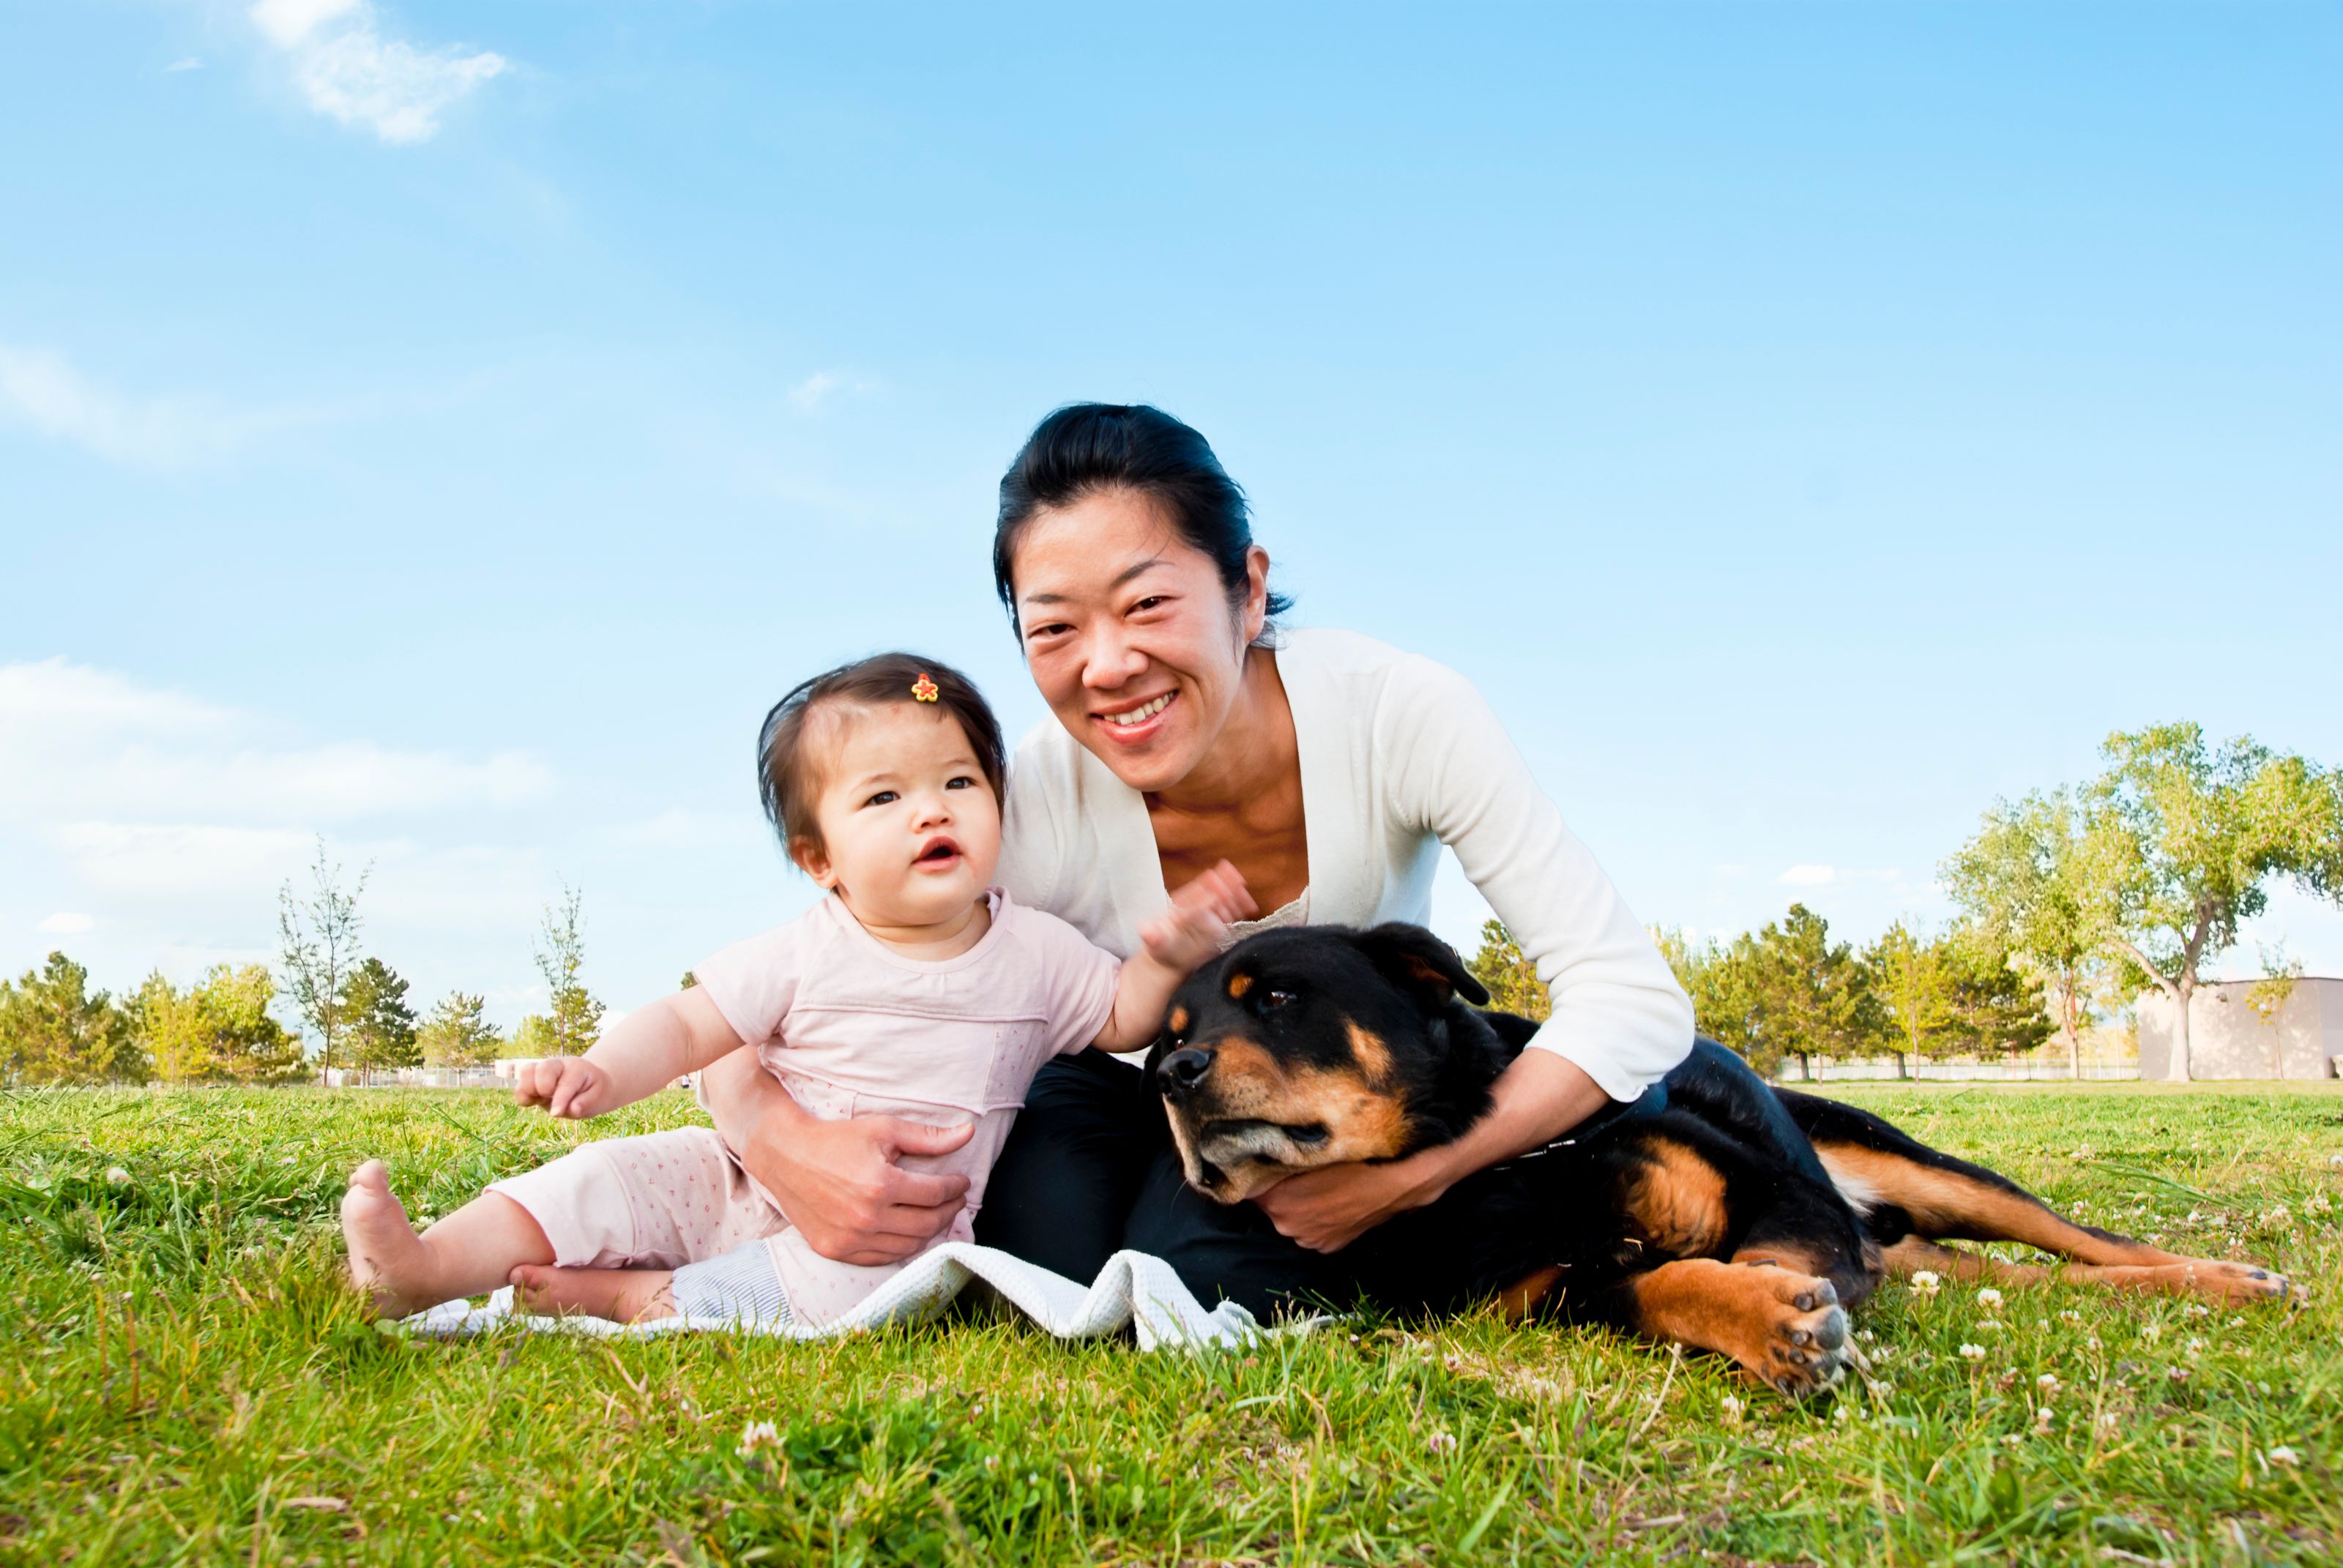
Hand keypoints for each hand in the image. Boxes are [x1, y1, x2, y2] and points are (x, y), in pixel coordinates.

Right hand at [514, 1056, 610, 1118]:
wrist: (590, 1083)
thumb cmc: (594, 1092)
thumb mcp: (598, 1099)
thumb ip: (585, 1104)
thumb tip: (572, 1109)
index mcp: (577, 1068)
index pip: (565, 1083)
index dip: (560, 1100)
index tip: (556, 1114)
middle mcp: (558, 1065)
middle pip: (542, 1068)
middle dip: (543, 1087)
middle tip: (550, 1098)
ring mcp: (544, 1070)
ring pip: (526, 1071)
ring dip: (529, 1090)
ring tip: (541, 1100)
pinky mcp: (532, 1079)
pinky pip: (519, 1084)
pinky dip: (522, 1095)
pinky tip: (535, 1101)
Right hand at [740, 1107, 975, 1266]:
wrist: (786, 1156)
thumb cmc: (837, 1139)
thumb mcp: (884, 1130)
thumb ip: (928, 1138)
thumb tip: (967, 1134)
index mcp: (881, 1185)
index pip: (936, 1194)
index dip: (956, 1187)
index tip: (962, 1181)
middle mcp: (867, 1218)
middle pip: (927, 1224)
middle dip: (950, 1211)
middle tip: (956, 1200)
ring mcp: (850, 1239)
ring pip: (908, 1246)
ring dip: (930, 1232)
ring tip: (936, 1215)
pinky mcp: (836, 1251)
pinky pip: (882, 1258)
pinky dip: (902, 1247)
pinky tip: (909, 1231)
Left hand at [1141, 860, 1257, 971]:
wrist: (1169, 958)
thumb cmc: (1160, 948)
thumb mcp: (1154, 943)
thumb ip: (1152, 936)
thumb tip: (1146, 932)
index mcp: (1179, 907)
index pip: (1192, 898)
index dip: (1203, 894)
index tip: (1213, 892)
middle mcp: (1196, 908)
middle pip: (1211, 893)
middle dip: (1222, 886)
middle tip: (1234, 878)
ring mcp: (1208, 916)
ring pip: (1223, 901)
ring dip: (1233, 893)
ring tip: (1243, 886)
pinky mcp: (1218, 926)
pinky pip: (1231, 914)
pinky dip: (1240, 908)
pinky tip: (1250, 905)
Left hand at [1253, 1149, 1455, 1253]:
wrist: (1399, 1181)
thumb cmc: (1356, 1158)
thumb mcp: (1311, 1149)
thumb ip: (1278, 1156)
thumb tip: (1256, 1152)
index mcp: (1277, 1201)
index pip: (1247, 1188)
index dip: (1252, 1172)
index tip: (1258, 1159)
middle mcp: (1287, 1227)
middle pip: (1268, 1203)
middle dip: (1276, 1187)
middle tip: (1293, 1166)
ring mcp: (1309, 1240)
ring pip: (1290, 1216)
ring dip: (1296, 1203)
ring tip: (1318, 1182)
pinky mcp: (1327, 1247)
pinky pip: (1311, 1228)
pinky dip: (1315, 1216)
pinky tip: (1332, 1198)